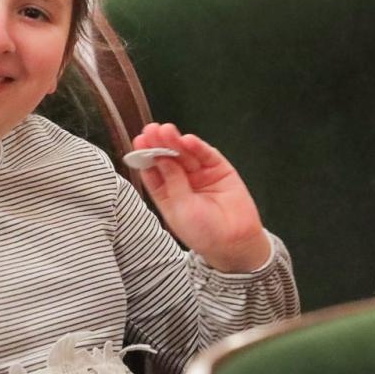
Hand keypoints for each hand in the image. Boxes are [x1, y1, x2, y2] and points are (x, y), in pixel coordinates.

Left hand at [134, 123, 269, 271]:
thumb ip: (173, 182)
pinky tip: (187, 140)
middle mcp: (182, 181)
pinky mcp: (218, 169)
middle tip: (151, 130)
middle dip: (159, 143)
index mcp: (166, 193)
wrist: (234, 242)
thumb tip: (161, 158)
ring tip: (167, 131)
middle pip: (167, 158)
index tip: (139, 142)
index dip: (146, 155)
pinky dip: (197, 147)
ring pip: (185, 153)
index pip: (153, 170)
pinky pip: (206, 155)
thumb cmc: (203, 233)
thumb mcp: (181, 210)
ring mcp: (200, 173)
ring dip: (175, 141)